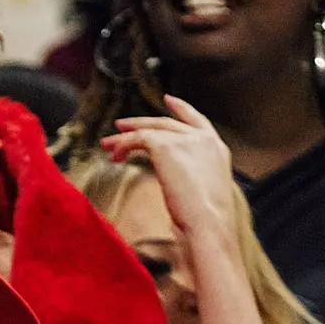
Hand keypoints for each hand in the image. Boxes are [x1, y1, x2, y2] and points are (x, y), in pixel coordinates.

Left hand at [102, 96, 238, 239]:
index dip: (181, 109)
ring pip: (149, 129)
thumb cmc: (208, 220)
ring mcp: (186, 139)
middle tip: (122, 125)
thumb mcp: (204, 190)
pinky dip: (123, 146)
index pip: (198, 121)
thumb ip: (192, 175)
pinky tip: (116, 157)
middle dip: (141, 123)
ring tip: (108, 143)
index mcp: (217, 149)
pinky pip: (138, 139)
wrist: (209, 223)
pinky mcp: (166, 145)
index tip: (169, 100)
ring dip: (126, 136)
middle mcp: (204, 139)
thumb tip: (175, 179)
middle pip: (167, 123)